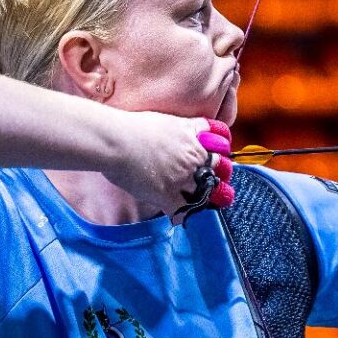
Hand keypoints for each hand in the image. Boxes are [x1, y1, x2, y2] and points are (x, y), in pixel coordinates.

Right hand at [102, 112, 233, 222]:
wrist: (116, 140)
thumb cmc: (135, 126)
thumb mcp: (170, 119)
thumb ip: (187, 126)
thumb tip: (195, 129)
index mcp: (194, 137)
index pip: (221, 147)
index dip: (221, 155)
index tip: (219, 160)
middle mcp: (193, 158)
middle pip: (218, 169)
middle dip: (219, 176)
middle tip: (216, 183)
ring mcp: (182, 178)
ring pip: (205, 192)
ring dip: (204, 198)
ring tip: (202, 202)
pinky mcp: (167, 194)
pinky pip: (183, 211)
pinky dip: (183, 216)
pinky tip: (180, 217)